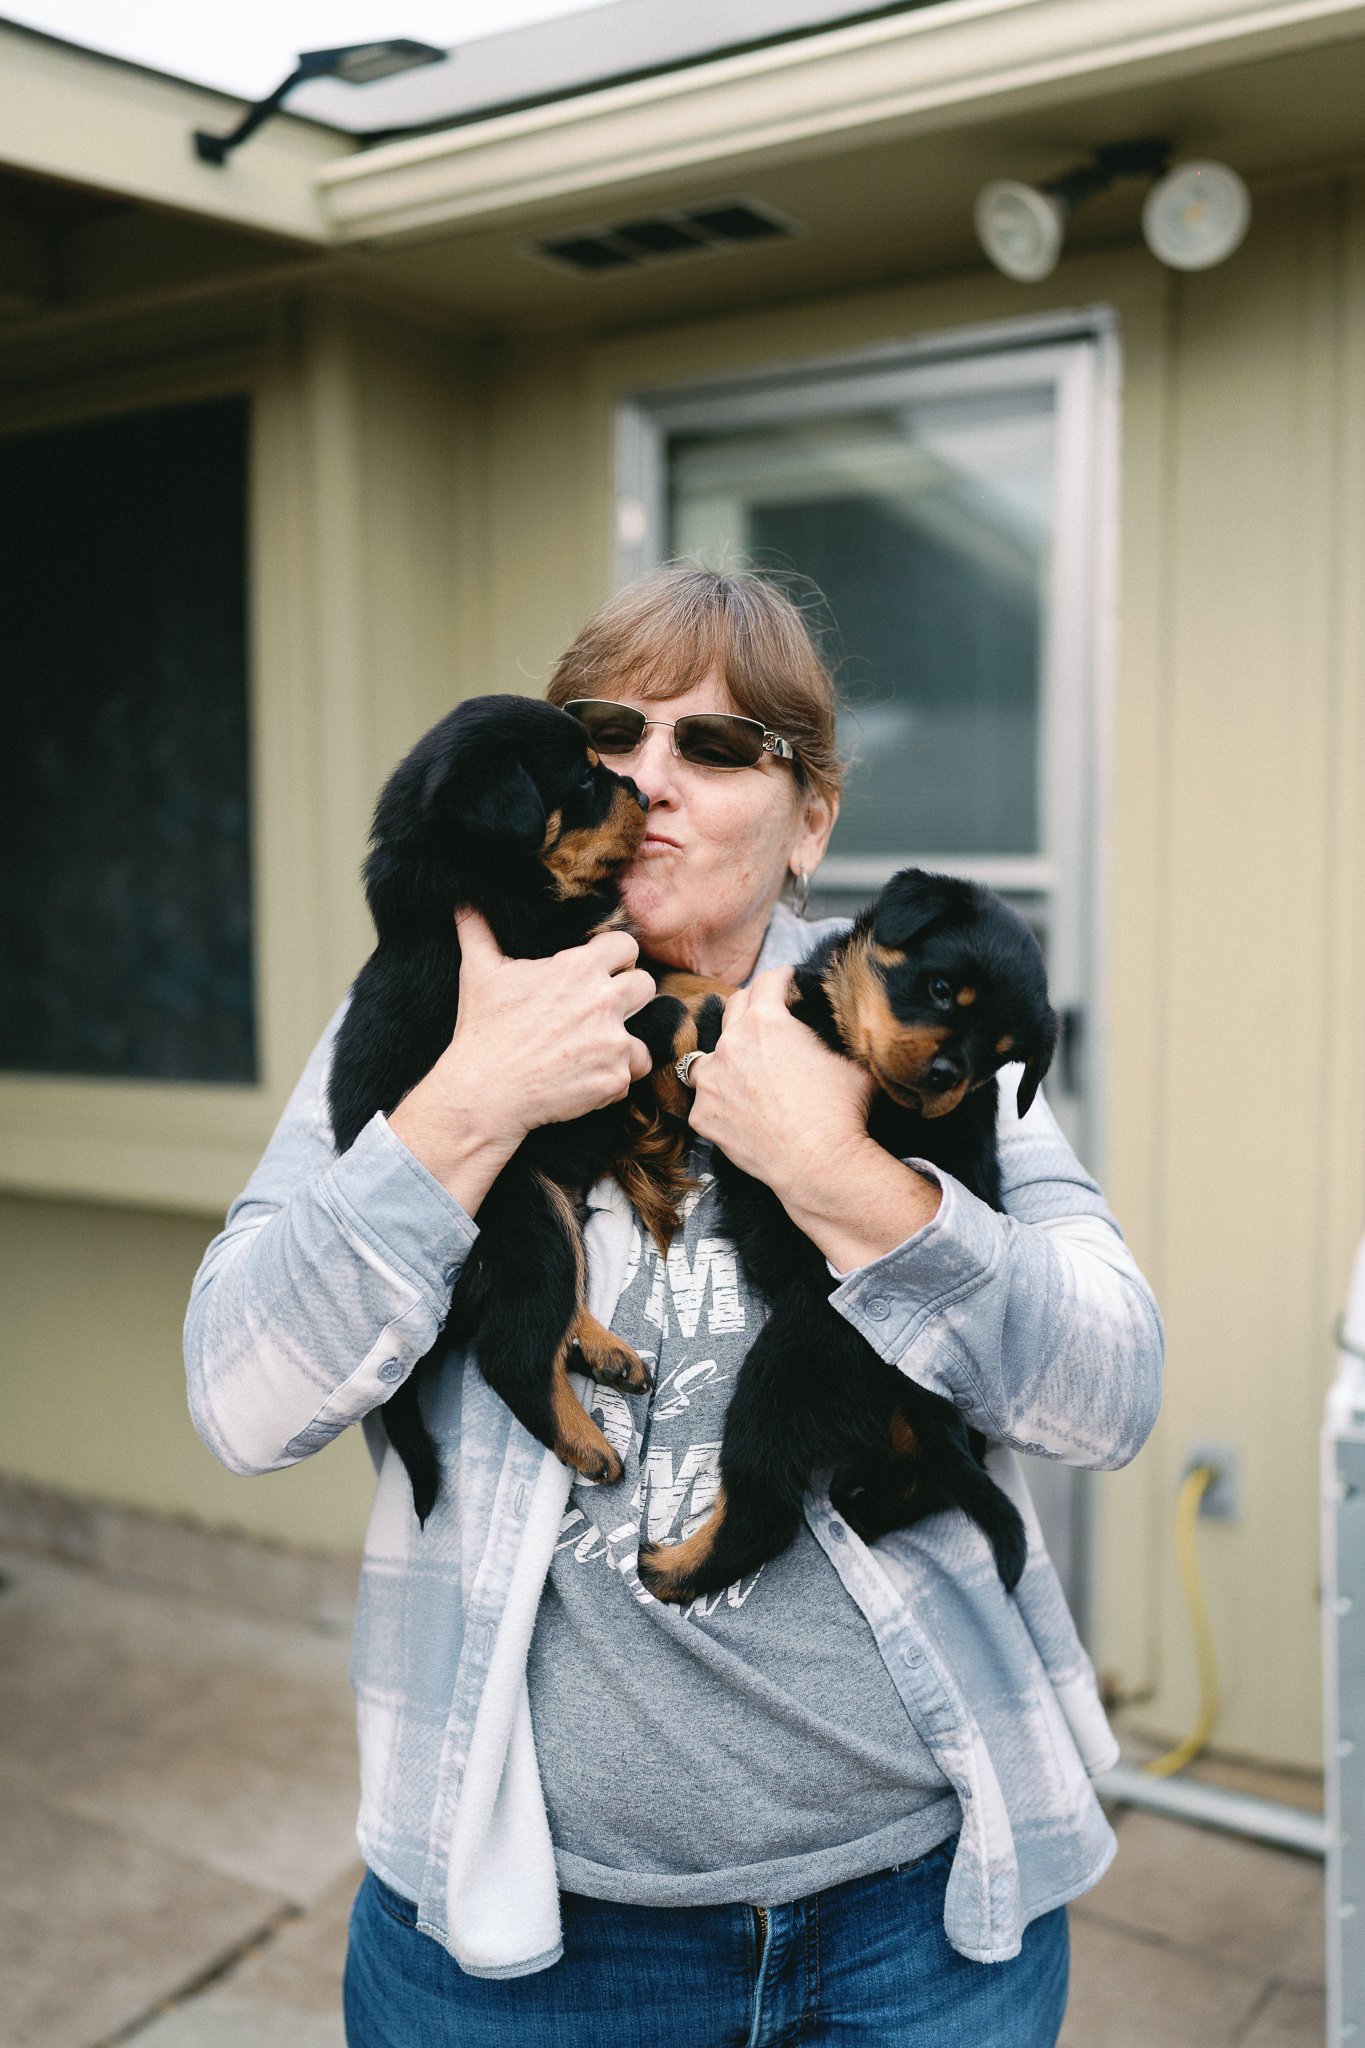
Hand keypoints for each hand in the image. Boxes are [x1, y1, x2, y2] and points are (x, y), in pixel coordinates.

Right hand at [386, 911, 655, 1208]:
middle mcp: (603, 1002)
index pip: (626, 946)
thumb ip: (479, 931)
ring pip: (644, 1036)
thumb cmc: (482, 1030)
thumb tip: (464, 901)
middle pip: (646, 986)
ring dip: (624, 1045)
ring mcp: (613, 1042)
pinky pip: (630, 1076)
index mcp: (579, 969)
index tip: (603, 971)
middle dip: (628, 997)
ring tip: (593, 1052)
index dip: (616, 958)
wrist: (484, 1092)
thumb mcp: (479, 973)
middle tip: (602, 1012)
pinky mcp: (614, 1079)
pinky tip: (584, 1079)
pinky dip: (612, 1080)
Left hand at [686, 967, 940, 1270]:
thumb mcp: (848, 1058)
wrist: (817, 1164)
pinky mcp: (702, 1115)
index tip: (787, 980)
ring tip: (746, 1067)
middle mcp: (730, 1044)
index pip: (768, 980)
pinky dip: (721, 1098)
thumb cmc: (839, 1111)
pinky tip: (741, 1109)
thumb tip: (837, 1021)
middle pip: (734, 1006)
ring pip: (709, 1053)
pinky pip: (706, 1097)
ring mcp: (710, 1081)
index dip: (782, 976)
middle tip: (768, 1016)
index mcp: (766, 1022)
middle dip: (753, 1005)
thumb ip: (831, 1031)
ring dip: (727, 1053)